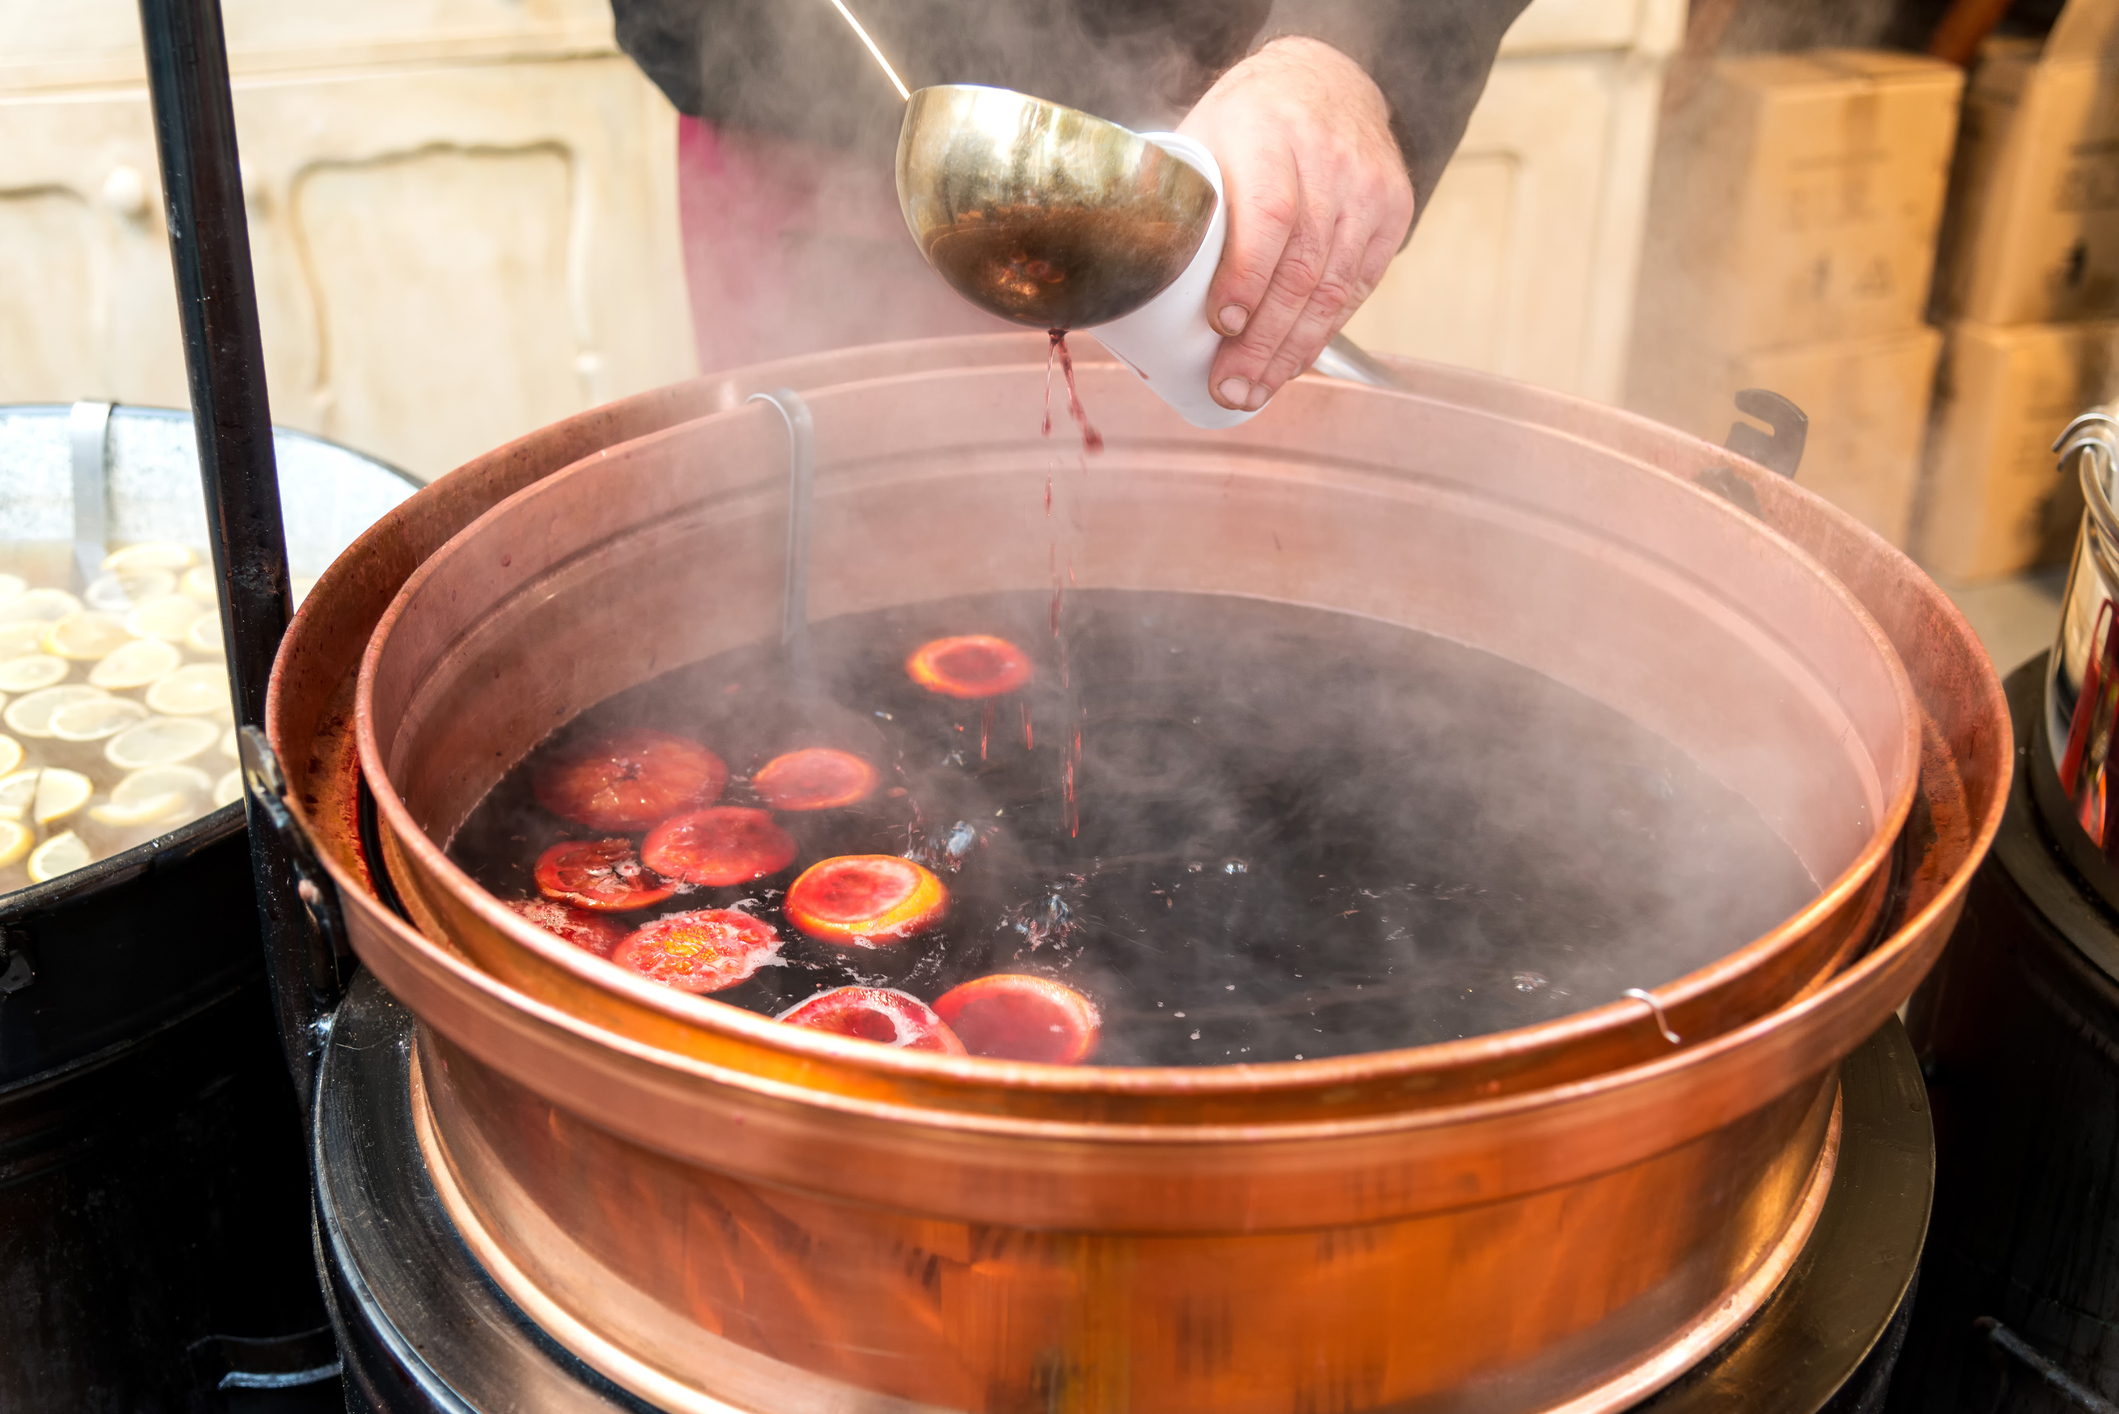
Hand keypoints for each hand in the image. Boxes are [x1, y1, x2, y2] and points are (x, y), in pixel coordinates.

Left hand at [1177, 37, 1413, 411]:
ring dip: (1291, 352)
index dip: (1247, 277)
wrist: (1326, 80)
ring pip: (1333, 289)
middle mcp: (1329, 162)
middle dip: (1263, 342)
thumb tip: (1122, 279)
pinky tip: (1292, 364)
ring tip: (1255, 391)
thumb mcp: (1205, 136)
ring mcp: (1368, 190)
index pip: (1269, 214)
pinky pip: (1358, 289)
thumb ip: (1177, 200)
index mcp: (1269, 135)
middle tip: (1230, 388)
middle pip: (1302, 268)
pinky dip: (1323, 334)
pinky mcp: (1392, 215)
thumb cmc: (1249, 121)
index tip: (1223, 325)